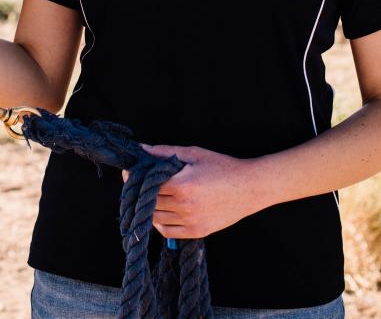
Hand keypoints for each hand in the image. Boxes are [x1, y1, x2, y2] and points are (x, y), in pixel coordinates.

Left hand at [139, 144, 263, 239]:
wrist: (250, 188)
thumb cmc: (222, 167)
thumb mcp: (194, 154)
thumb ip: (165, 153)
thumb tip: (141, 150)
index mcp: (182, 185)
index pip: (147, 184)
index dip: (135, 177)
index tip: (130, 172)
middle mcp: (185, 206)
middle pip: (148, 202)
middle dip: (139, 192)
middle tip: (137, 183)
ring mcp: (191, 221)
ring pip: (155, 218)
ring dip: (147, 207)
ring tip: (148, 196)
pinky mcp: (197, 231)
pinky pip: (168, 231)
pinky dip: (159, 223)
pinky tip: (161, 211)